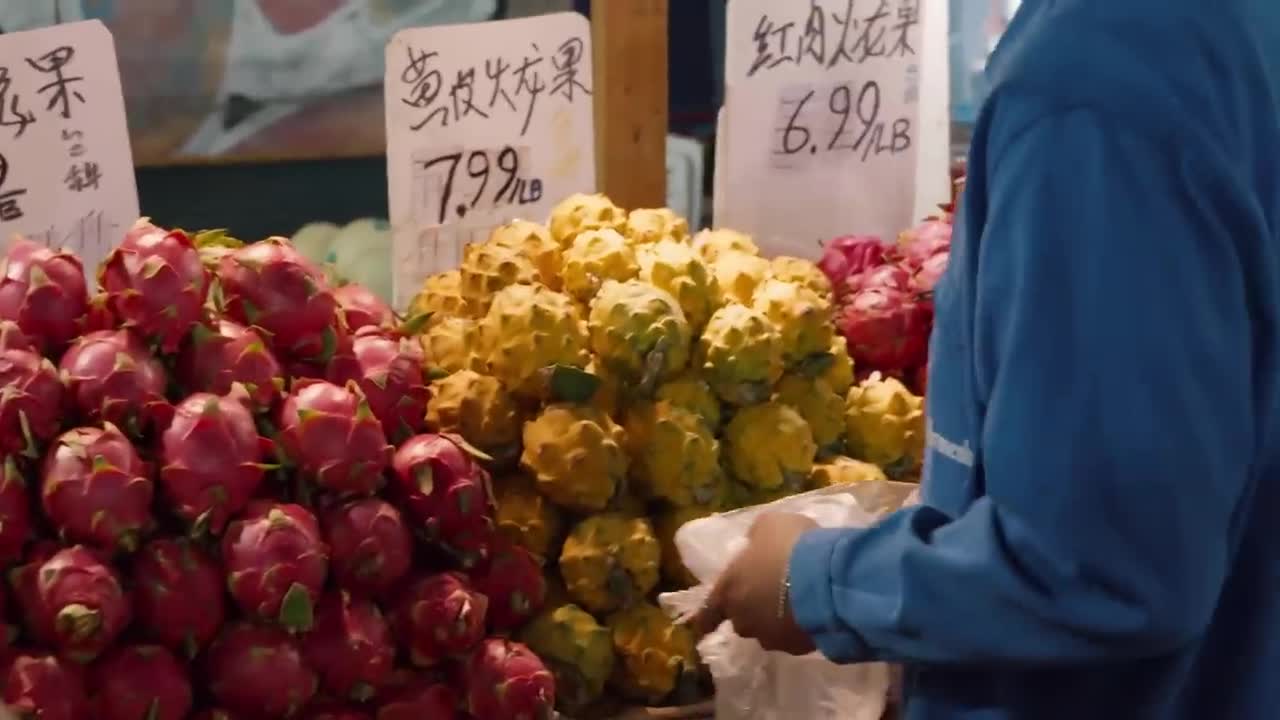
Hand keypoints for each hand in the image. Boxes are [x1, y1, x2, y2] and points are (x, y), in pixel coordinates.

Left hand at [692, 512, 818, 654]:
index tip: (705, 625)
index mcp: (729, 590)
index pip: (707, 613)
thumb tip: (753, 544)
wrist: (827, 579)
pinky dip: (798, 628)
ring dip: (775, 621)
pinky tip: (812, 613)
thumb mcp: (768, 525)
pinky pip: (792, 638)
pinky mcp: (797, 648)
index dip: (706, 619)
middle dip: (750, 611)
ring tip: (794, 604)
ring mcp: (770, 637)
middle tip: (767, 597)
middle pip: (740, 620)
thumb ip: (755, 538)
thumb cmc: (790, 547)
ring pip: (766, 632)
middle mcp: (743, 618)